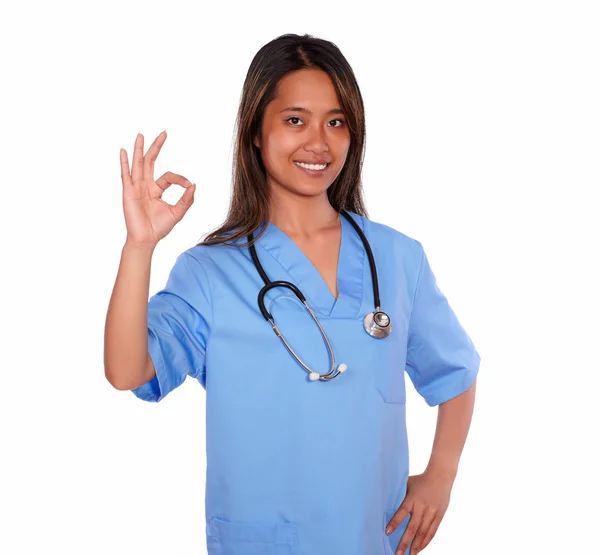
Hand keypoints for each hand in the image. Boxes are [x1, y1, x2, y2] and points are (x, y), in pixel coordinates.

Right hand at [120, 131, 195, 247]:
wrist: (147, 239)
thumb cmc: (159, 228)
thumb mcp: (177, 213)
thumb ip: (186, 200)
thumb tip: (194, 185)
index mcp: (156, 190)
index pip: (169, 176)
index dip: (180, 179)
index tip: (189, 185)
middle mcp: (145, 186)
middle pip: (151, 162)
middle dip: (157, 147)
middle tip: (164, 133)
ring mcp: (136, 188)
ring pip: (138, 164)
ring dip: (140, 149)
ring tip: (141, 135)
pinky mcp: (129, 192)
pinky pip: (126, 175)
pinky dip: (124, 163)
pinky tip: (123, 151)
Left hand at [386, 470, 452, 553]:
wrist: (440, 476)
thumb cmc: (420, 480)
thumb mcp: (408, 484)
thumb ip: (400, 494)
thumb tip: (385, 501)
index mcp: (412, 498)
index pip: (402, 512)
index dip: (395, 522)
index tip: (387, 532)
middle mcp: (422, 507)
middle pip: (413, 527)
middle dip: (405, 542)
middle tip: (398, 553)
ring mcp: (432, 512)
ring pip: (423, 533)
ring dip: (416, 545)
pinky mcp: (439, 516)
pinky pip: (432, 531)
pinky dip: (426, 541)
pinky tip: (420, 549)